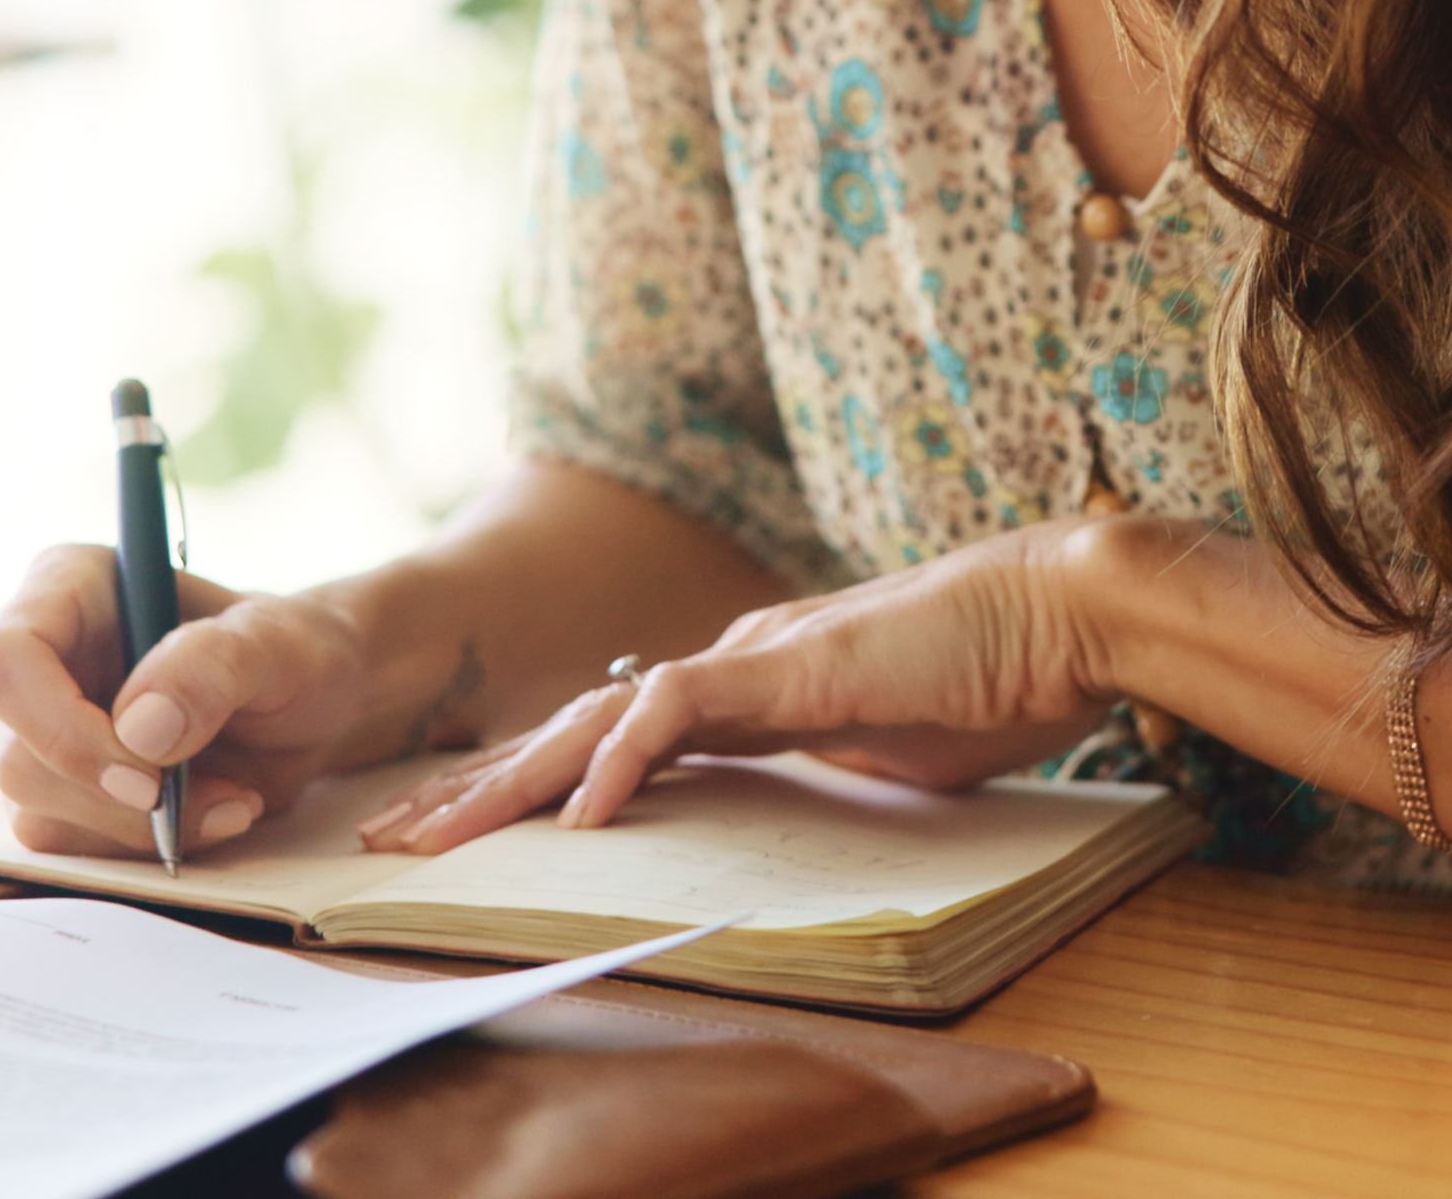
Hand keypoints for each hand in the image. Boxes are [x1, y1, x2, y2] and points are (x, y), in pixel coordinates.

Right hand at [0, 544, 373, 859]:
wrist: (309, 703)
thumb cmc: (291, 649)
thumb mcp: (280, 642)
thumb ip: (214, 665)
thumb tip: (139, 731)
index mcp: (70, 587)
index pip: (1, 662)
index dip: (58, 729)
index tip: (148, 776)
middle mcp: (36, 656)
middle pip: (14, 755)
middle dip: (116, 797)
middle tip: (219, 797)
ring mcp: (36, 726)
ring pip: (36, 810)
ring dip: (141, 828)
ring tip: (232, 799)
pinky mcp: (57, 786)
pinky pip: (70, 843)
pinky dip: (145, 846)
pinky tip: (211, 813)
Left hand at [355, 521, 1125, 853]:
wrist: (1057, 614)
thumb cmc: (991, 679)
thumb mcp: (885, 751)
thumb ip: (823, 767)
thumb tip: (794, 817)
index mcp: (747, 688)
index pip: (610, 738)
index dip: (531, 784)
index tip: (465, 834)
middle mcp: (729, 663)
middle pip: (571, 727)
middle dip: (478, 785)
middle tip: (393, 837)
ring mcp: (750, 659)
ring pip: (596, 717)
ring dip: (511, 780)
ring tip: (440, 836)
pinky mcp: (783, 665)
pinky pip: (675, 712)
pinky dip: (621, 764)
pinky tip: (580, 818)